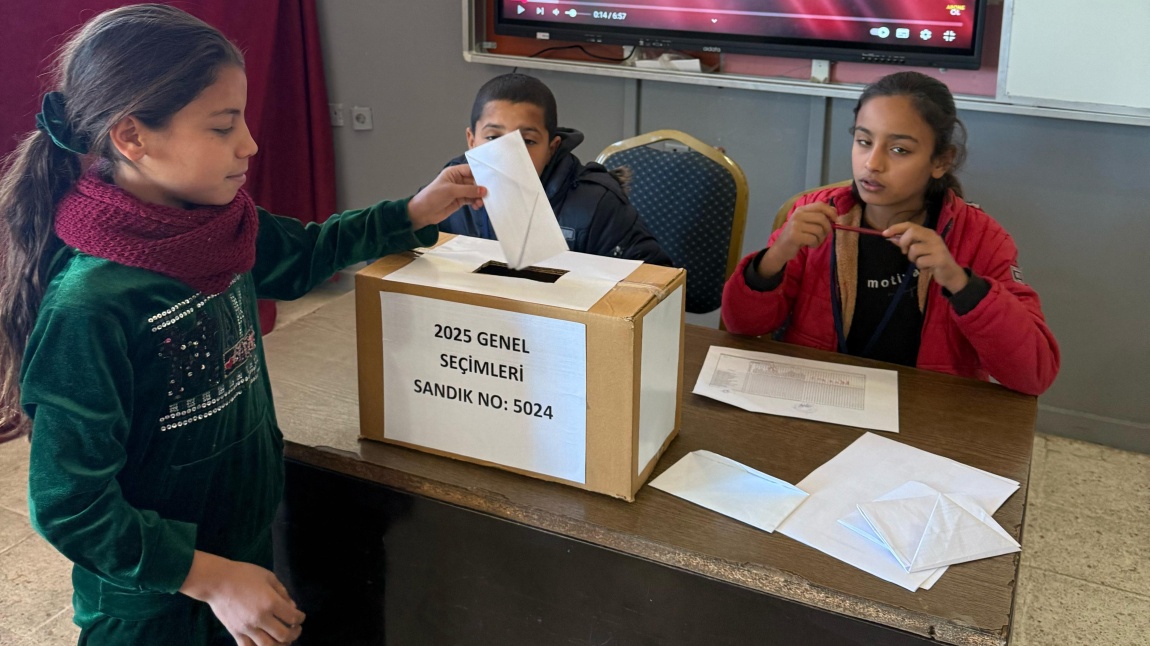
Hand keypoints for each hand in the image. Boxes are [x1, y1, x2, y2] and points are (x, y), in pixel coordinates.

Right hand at [180, 551, 304, 645]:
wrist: (217, 581)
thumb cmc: (243, 574)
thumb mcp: (268, 577)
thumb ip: (282, 592)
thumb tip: (292, 606)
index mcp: (271, 602)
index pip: (293, 618)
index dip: (301, 618)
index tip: (300, 617)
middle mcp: (261, 618)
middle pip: (284, 636)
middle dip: (294, 634)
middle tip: (295, 629)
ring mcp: (247, 628)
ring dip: (280, 645)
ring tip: (283, 640)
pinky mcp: (235, 633)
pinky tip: (265, 643)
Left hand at [407, 164, 486, 229]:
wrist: (423, 213)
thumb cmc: (432, 197)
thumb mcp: (450, 191)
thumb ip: (468, 190)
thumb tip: (483, 190)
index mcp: (453, 173)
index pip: (470, 170)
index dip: (480, 173)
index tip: (490, 178)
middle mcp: (458, 180)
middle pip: (474, 181)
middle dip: (481, 187)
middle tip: (489, 193)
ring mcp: (459, 191)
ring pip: (474, 191)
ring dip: (479, 196)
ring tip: (481, 202)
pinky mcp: (460, 200)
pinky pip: (472, 200)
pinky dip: (476, 202)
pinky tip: (477, 206)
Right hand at [758, 202, 834, 277]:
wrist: (781, 248)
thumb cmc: (797, 236)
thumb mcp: (806, 223)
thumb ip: (818, 216)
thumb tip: (835, 211)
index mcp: (801, 209)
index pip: (820, 205)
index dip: (831, 212)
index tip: (836, 220)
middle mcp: (798, 215)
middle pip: (822, 218)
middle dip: (827, 228)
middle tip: (824, 235)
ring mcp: (795, 225)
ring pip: (819, 230)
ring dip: (821, 239)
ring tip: (814, 241)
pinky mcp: (795, 236)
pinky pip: (814, 239)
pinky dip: (815, 244)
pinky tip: (810, 245)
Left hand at [884, 221, 967, 292]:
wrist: (950, 273)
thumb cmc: (932, 260)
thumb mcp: (919, 250)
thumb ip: (906, 243)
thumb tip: (890, 237)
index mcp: (928, 233)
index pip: (910, 225)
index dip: (896, 228)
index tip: (884, 234)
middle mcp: (934, 237)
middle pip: (912, 233)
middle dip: (904, 243)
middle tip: (905, 252)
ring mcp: (937, 247)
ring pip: (914, 249)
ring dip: (913, 259)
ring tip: (921, 261)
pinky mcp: (939, 259)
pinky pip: (920, 262)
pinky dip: (920, 267)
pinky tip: (928, 267)